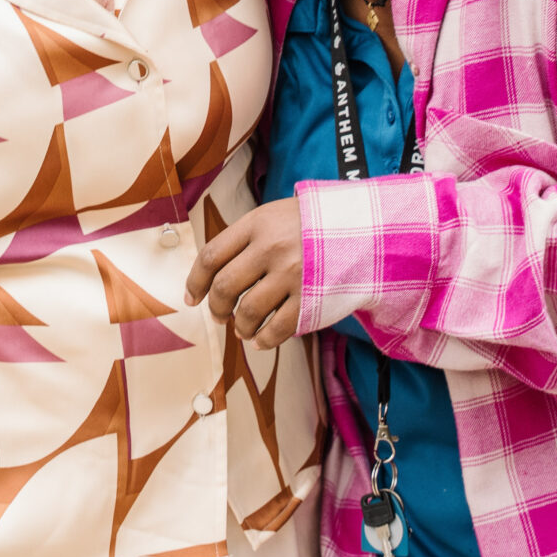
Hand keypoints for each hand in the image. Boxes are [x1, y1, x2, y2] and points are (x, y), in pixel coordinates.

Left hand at [183, 199, 304, 351]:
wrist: (364, 227)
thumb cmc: (311, 224)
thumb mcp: (274, 216)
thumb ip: (245, 240)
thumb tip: (212, 276)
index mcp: (257, 224)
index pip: (211, 256)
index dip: (195, 281)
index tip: (192, 297)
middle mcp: (271, 248)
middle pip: (225, 287)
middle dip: (216, 308)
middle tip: (219, 315)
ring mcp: (292, 274)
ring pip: (248, 312)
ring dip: (240, 327)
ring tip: (243, 328)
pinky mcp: (311, 298)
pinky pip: (277, 329)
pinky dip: (264, 340)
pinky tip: (262, 339)